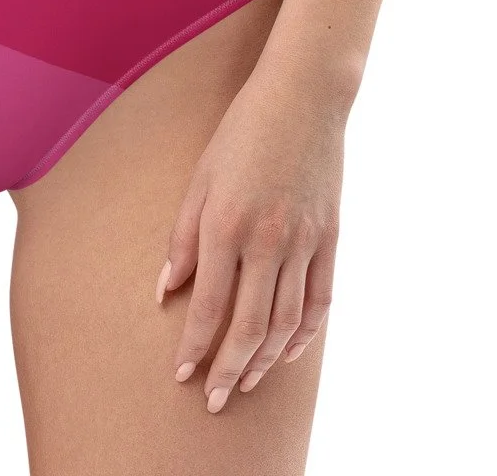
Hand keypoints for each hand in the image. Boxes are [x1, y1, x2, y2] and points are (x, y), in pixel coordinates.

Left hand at [156, 63, 343, 409]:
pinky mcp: (331, 239)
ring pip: (286, 323)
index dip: (194, 347)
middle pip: (248, 326)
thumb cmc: (243, 130)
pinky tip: (286, 352)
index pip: (207, 305)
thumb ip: (182, 236)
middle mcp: (267, 238)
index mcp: (226, 222)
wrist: (304, 96)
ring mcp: (304, 241)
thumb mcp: (200, 175)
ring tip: (245, 382)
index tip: (182, 374)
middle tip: (215, 401)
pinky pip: (320, 301)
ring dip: (263, 361)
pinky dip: (304, 335)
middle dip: (228, 370)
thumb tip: (165, 289)